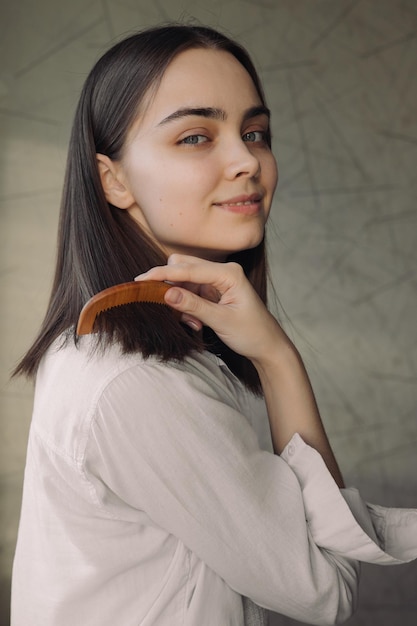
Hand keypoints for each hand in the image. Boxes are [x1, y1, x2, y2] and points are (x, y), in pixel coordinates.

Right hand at [135, 255, 288, 363]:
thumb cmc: (252, 333)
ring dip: (179, 301)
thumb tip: (166, 294)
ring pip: (183, 281)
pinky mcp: (212, 291)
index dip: (163, 274)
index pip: (188, 269)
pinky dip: (186, 307)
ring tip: (193, 323)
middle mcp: (222, 272)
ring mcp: (216, 281)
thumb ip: (193, 306)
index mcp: (228, 273)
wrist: (267, 346)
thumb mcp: (221, 321)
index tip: (141, 280)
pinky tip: (196, 323)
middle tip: (170, 310)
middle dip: (171, 287)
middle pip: (182, 267)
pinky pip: (188, 293)